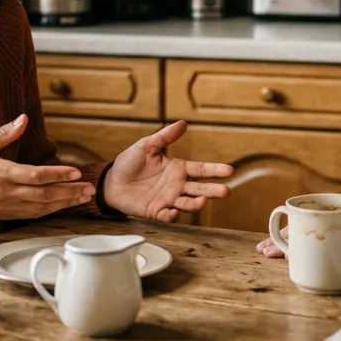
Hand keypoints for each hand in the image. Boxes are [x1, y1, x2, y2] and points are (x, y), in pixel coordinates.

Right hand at [0, 115, 96, 219]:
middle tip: (89, 189)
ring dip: (64, 203)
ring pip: (41, 207)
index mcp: (1, 172)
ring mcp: (7, 206)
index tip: (76, 173)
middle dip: (69, 192)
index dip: (58, 175)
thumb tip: (23, 118)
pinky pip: (32, 215)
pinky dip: (50, 211)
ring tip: (83, 198)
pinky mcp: (6, 215)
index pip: (36, 175)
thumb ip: (4, 132)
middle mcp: (6, 192)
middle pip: (44, 195)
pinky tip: (62, 206)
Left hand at [102, 120, 233, 222]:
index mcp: (178, 169)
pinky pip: (166, 216)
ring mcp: (168, 200)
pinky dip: (171, 216)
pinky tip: (174, 213)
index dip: (215, 170)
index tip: (230, 171)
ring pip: (187, 203)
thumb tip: (183, 123)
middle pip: (199, 188)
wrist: (111, 181)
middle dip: (213, 190)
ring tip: (203, 201)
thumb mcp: (146, 145)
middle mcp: (177, 186)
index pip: (201, 169)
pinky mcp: (155, 212)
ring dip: (195, 204)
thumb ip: (164, 137)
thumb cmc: (130, 162)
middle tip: (226, 191)